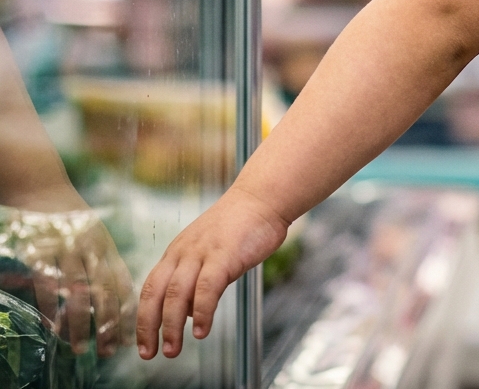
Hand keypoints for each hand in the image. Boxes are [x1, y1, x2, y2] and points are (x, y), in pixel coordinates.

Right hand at [0, 208, 134, 356]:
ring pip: (78, 291)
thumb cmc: (73, 219)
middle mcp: (91, 249)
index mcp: (106, 246)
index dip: (128, 310)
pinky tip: (53, 327)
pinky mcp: (43, 252)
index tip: (131, 335)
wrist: (44, 189)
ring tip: (81, 346)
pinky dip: (52, 308)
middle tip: (110, 350)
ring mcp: (67, 250)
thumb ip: (105, 262)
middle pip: (105, 291)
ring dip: (81, 322)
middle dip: (110, 323)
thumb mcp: (96, 236)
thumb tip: (118, 296)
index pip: (123, 282)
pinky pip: (49, 285)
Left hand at [136, 186, 287, 358]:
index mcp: (178, 251)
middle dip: (149, 326)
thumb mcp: (209, 250)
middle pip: (156, 293)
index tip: (143, 342)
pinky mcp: (224, 254)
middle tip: (149, 353)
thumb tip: (186, 314)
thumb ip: (196, 278)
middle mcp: (184, 251)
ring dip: (172, 326)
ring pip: (176, 293)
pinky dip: (201, 312)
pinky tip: (202, 331)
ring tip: (173, 349)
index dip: (143, 317)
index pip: (150, 288)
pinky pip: (207, 288)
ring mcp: (203, 252)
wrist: (263, 198)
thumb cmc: (240, 225)